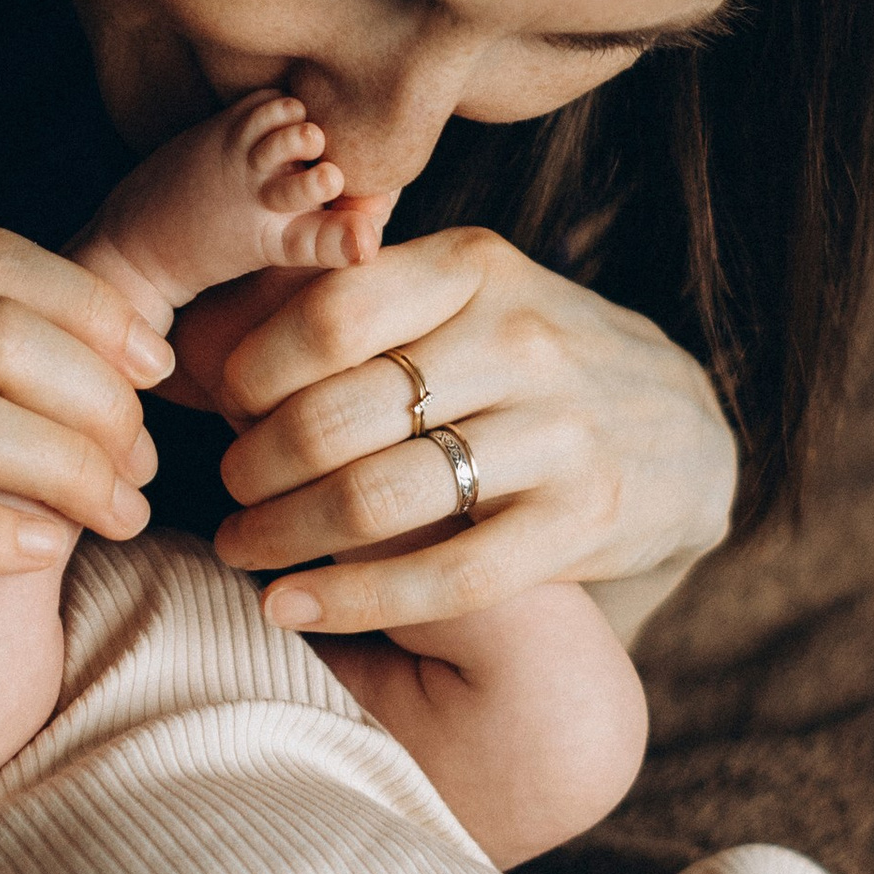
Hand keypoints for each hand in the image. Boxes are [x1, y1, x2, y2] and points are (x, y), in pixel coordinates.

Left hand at [196, 229, 738, 636]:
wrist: (683, 429)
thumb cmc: (524, 361)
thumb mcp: (458, 297)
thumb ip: (349, 303)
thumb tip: (190, 340)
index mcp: (475, 267)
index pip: (329, 314)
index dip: (252, 370)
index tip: (222, 403)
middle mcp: (522, 341)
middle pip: (338, 415)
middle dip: (253, 464)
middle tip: (225, 488)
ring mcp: (560, 434)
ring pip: (379, 500)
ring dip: (284, 535)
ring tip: (243, 548)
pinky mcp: (584, 521)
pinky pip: (444, 579)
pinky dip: (347, 600)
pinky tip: (290, 606)